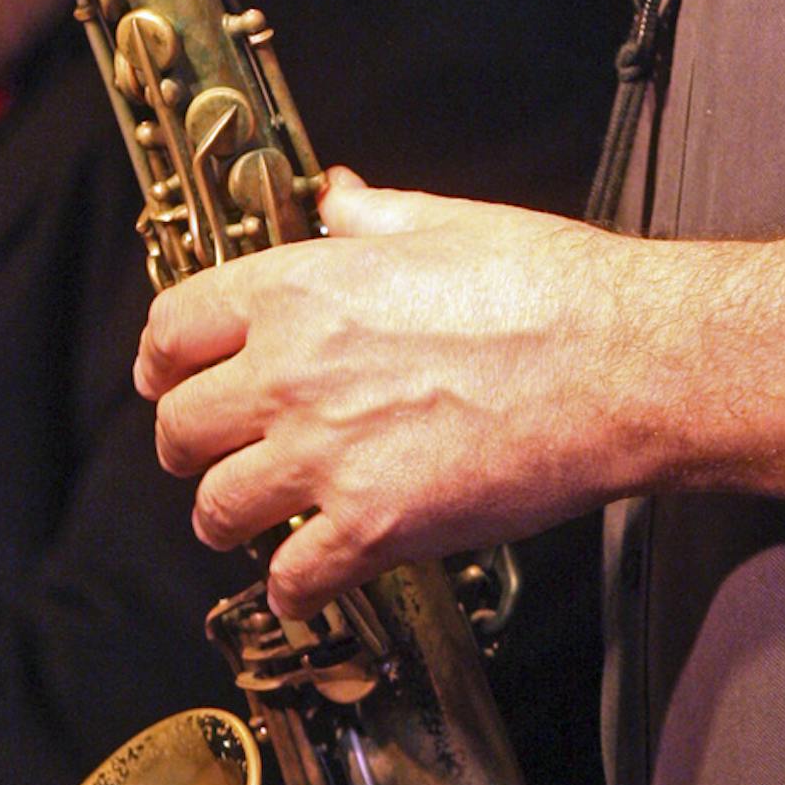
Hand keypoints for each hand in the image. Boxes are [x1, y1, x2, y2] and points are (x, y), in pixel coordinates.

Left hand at [135, 169, 635, 613]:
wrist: (622, 362)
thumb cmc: (547, 287)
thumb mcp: (442, 220)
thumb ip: (367, 216)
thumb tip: (334, 196)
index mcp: (297, 289)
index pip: (173, 330)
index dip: (163, 362)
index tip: (170, 379)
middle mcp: (291, 370)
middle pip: (179, 427)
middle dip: (192, 445)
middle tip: (215, 454)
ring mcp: (325, 454)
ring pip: (217, 508)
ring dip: (231, 517)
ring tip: (258, 517)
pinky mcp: (373, 526)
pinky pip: (292, 577)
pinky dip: (293, 588)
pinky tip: (308, 579)